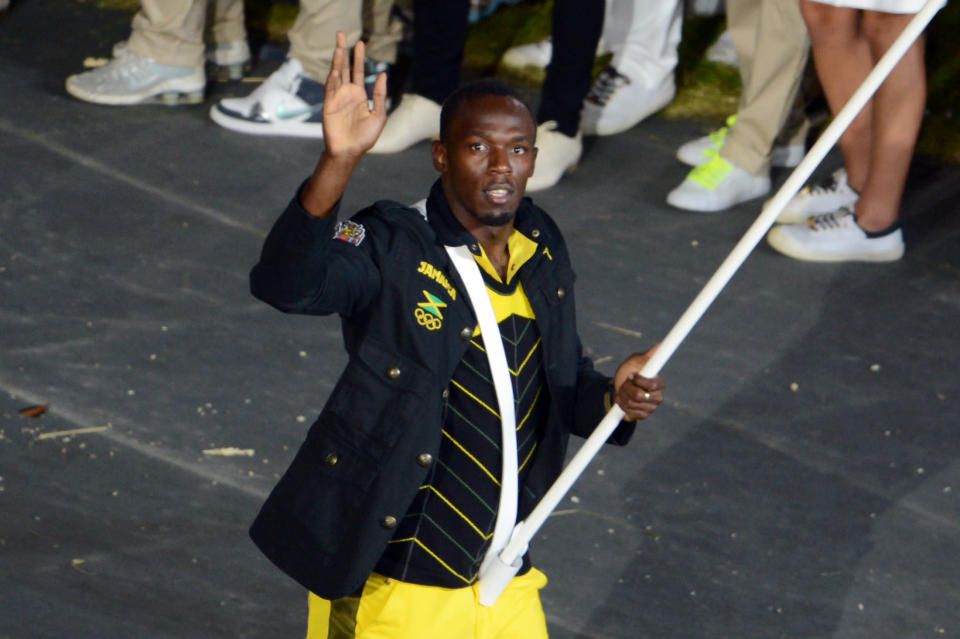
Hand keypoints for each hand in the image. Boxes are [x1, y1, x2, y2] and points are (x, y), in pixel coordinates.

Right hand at [321, 31, 387, 159]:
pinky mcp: (328, 105)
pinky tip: (335, 68)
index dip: (358, 57)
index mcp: (358, 94)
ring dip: (337, 61)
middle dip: (343, 51)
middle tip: (342, 33)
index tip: (360, 42)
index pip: (358, 71)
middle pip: (344, 67)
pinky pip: (330, 89)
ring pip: (336, 74)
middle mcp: (346, 93)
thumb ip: (380, 95)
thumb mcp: (378, 115)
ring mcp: (336, 98)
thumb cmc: (365, 137)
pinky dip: (332, 79)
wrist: (350, 151)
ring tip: (339, 46)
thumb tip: (383, 74)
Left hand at [611, 346, 664, 420]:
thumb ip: (646, 356)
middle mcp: (658, 396)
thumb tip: (660, 344)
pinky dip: (622, 405)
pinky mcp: (643, 415)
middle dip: (626, 388)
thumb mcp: (634, 361)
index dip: (640, 381)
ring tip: (623, 390)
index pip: (654, 385)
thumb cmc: (628, 372)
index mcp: (659, 382)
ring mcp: (652, 407)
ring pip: (632, 403)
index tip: (631, 376)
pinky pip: (631, 412)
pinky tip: (623, 400)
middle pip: (639, 395)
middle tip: (625, 382)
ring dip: (622, 395)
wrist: (618, 389)